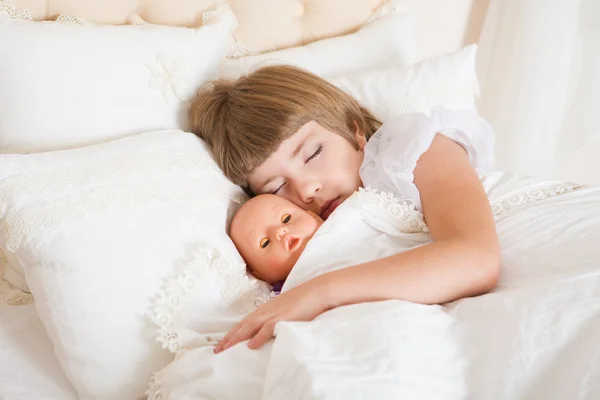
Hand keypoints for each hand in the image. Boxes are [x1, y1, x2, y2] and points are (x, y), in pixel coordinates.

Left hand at [214, 280, 329, 352]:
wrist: (319, 290)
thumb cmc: (305, 300)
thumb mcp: (287, 309)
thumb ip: (277, 318)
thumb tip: (271, 329)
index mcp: (267, 308)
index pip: (245, 321)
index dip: (233, 332)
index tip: (222, 343)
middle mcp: (267, 309)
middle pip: (243, 324)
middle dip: (229, 337)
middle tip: (217, 350)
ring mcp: (275, 312)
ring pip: (251, 326)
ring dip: (237, 338)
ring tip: (226, 349)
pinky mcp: (285, 317)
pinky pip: (268, 328)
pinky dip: (258, 336)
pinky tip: (251, 345)